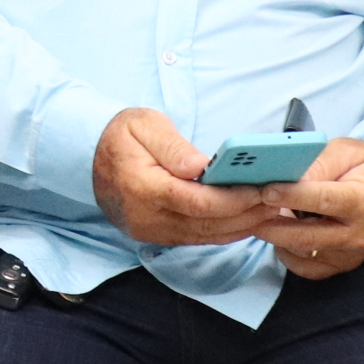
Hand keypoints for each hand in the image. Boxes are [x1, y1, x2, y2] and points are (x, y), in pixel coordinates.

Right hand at [90, 109, 280, 250]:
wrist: (84, 157)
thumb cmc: (118, 136)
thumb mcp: (143, 124)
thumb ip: (173, 146)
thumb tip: (202, 166)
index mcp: (142, 186)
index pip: (196, 201)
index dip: (232, 199)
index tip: (262, 189)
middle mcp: (146, 216)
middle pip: (206, 224)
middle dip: (246, 215)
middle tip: (279, 201)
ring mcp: (150, 230)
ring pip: (205, 236)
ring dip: (241, 227)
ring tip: (271, 212)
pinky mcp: (156, 235)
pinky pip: (196, 238)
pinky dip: (225, 232)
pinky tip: (247, 220)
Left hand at [256, 138, 363, 280]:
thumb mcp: (345, 152)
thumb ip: (317, 164)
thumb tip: (287, 178)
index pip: (323, 200)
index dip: (291, 196)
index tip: (265, 190)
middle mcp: (360, 233)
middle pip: (307, 236)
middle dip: (272, 225)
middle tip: (247, 211)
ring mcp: (351, 254)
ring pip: (303, 252)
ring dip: (277, 236)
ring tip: (261, 218)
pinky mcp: (342, 266)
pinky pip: (307, 268)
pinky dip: (287, 254)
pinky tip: (280, 235)